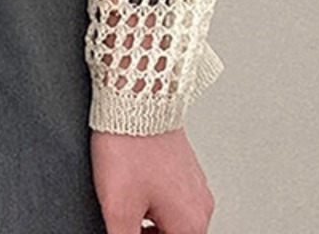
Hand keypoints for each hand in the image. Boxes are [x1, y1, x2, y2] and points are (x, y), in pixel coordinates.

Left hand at [91, 126, 215, 233]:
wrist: (135, 97)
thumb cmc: (129, 145)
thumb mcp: (119, 206)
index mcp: (190, 223)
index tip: (128, 228)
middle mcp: (200, 204)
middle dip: (147, 233)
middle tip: (124, 222)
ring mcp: (194, 181)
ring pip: (173, 217)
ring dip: (150, 220)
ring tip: (125, 204)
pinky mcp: (183, 163)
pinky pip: (171, 193)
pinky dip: (153, 198)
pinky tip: (132, 184)